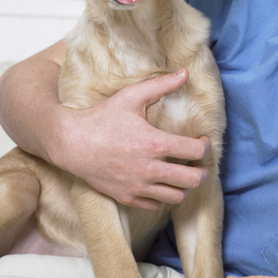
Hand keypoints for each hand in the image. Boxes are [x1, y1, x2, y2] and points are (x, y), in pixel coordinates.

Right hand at [51, 69, 211, 209]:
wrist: (71, 143)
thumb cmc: (102, 117)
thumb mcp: (132, 96)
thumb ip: (161, 84)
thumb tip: (185, 73)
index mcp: (155, 143)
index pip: (197, 152)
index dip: (205, 146)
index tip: (201, 140)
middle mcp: (150, 169)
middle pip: (193, 180)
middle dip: (202, 170)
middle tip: (198, 161)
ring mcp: (138, 186)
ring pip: (177, 196)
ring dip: (185, 185)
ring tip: (182, 172)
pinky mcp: (127, 196)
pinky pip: (156, 204)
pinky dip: (164, 195)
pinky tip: (161, 180)